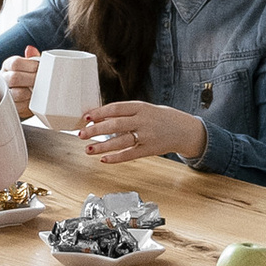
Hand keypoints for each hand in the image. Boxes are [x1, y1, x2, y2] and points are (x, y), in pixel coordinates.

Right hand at [4, 50, 37, 114]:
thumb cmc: (28, 77)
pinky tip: (34, 100)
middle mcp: (3, 78)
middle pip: (14, 78)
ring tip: (39, 91)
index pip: (15, 63)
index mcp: (8, 65)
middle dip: (31, 79)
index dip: (30, 65)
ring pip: (16, 94)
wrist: (22, 94)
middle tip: (42, 80)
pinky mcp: (10, 107)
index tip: (39, 68)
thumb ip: (32, 58)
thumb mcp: (30, 65)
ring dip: (30, 93)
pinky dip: (28, 104)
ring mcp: (5, 93)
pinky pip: (19, 107)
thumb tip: (31, 49)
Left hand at [81, 99, 205, 164]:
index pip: (116, 108)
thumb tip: (99, 117)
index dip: (100, 112)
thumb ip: (125, 112)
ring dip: (102, 146)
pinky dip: (115, 157)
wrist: (184, 129)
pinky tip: (104, 159)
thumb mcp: (144, 109)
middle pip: (116, 125)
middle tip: (81, 134)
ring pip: (121, 141)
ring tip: (88, 149)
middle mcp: (143, 120)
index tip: (86, 117)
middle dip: (96, 130)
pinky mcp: (150, 150)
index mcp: (141, 107)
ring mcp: (147, 136)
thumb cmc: (160, 118)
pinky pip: (130, 154)